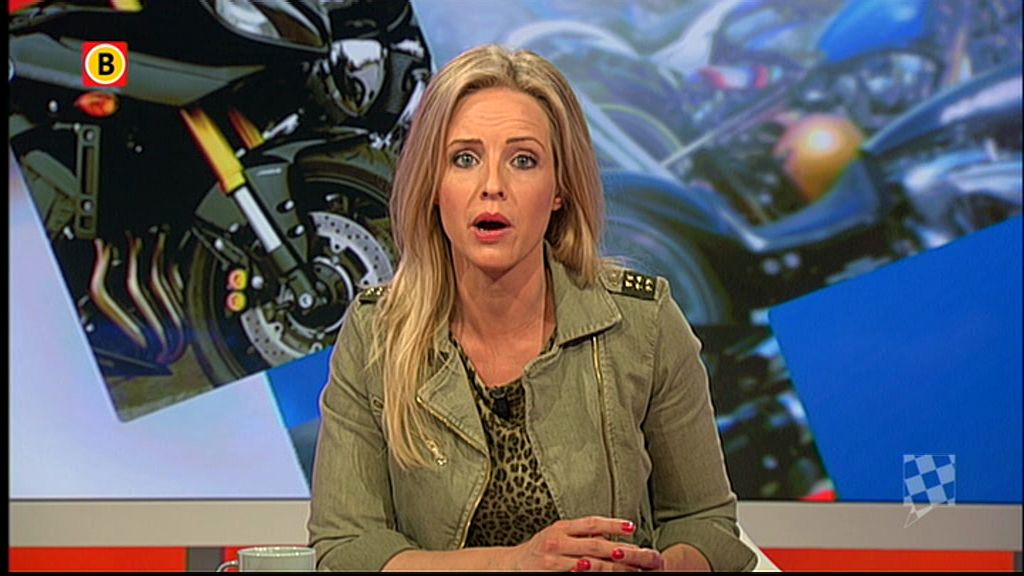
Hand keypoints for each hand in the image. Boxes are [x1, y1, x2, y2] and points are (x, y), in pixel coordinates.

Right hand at [505, 516, 662, 571]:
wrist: (509, 566)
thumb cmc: (538, 551)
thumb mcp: (557, 534)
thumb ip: (579, 533)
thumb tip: (608, 533)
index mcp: (561, 528)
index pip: (592, 523)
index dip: (613, 524)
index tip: (632, 527)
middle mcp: (557, 542)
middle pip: (596, 546)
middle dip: (621, 551)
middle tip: (641, 554)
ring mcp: (553, 561)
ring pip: (590, 564)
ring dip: (613, 567)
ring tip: (632, 568)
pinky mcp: (550, 575)